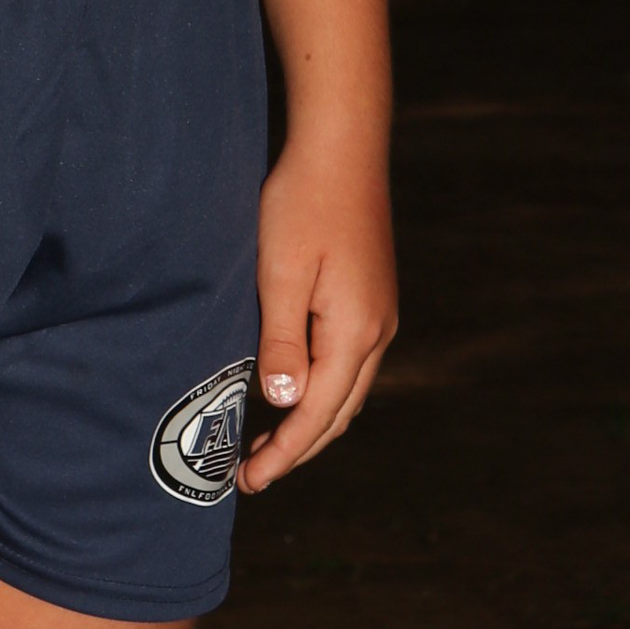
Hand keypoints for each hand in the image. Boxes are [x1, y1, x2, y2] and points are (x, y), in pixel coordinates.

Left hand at [237, 133, 396, 493]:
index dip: (284, 453)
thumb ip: (281, 342)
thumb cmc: (303, 203)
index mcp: (355, 333)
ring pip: (347, 390)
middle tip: (251, 472)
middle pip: (338, 412)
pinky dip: (322, 389)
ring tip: (267, 440)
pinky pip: (349, 363)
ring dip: (311, 420)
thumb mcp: (281, 272)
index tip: (249, 481)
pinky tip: (294, 386)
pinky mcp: (372, 298)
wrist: (342, 147)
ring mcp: (380, 315)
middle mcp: (378, 332)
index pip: (317, 414)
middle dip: (297, 447)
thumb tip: (283, 403)